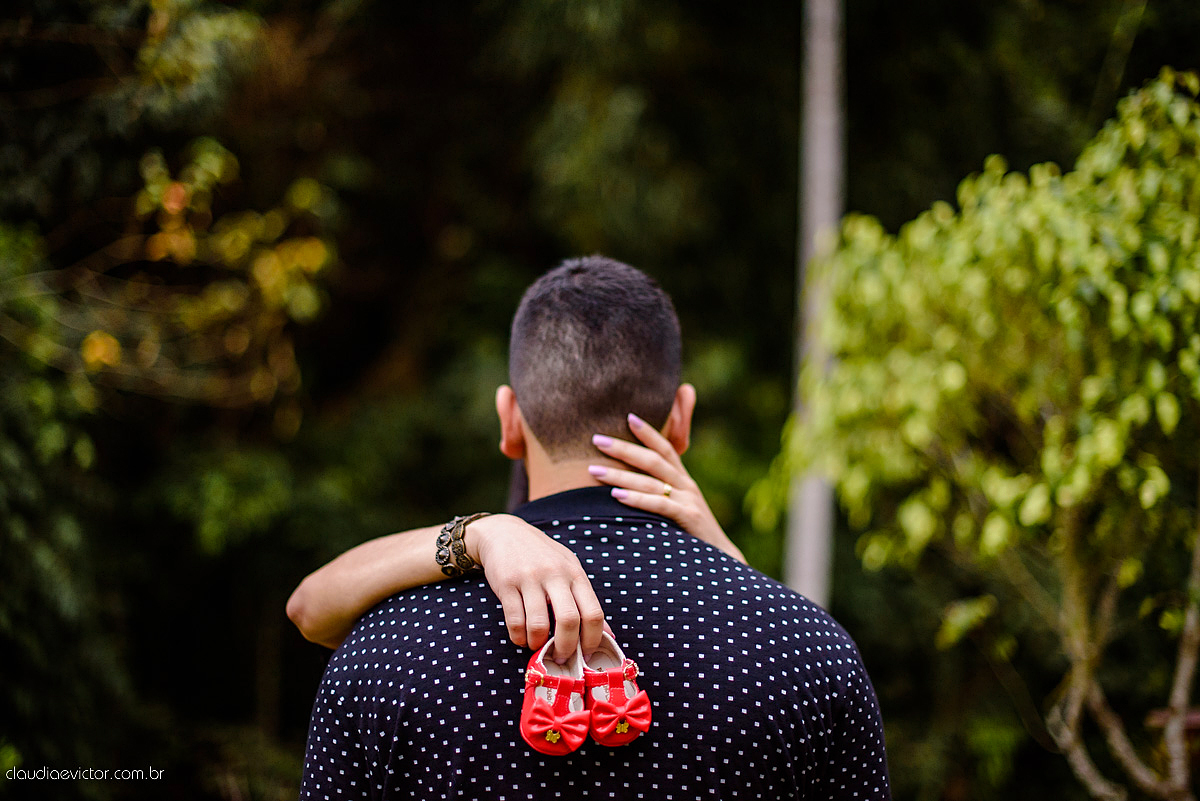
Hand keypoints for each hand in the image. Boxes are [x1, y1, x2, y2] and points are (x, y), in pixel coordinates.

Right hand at [465, 515, 606, 662]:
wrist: (505, 533)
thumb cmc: (542, 556)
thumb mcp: (569, 570)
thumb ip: (586, 601)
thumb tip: (608, 635)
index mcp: (575, 574)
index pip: (593, 612)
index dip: (593, 640)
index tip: (585, 654)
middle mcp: (555, 575)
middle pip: (569, 620)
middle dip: (565, 647)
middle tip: (560, 658)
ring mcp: (530, 578)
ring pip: (538, 624)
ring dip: (537, 643)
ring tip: (536, 644)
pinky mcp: (506, 583)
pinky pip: (514, 621)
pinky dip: (518, 637)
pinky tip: (521, 637)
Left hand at [589, 412, 746, 562]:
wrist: (721, 562)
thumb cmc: (692, 534)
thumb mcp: (680, 507)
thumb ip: (661, 492)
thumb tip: (630, 484)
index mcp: (684, 479)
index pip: (666, 447)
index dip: (648, 431)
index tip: (628, 416)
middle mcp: (686, 485)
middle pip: (652, 459)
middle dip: (623, 448)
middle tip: (596, 439)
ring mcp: (688, 500)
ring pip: (650, 481)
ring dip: (619, 474)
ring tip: (593, 470)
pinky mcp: (687, 518)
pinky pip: (659, 505)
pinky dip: (637, 499)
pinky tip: (616, 496)